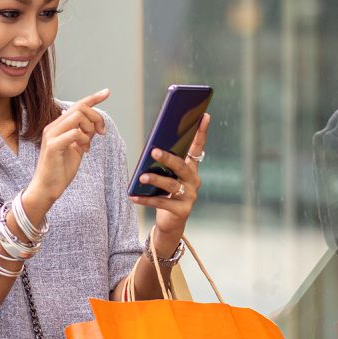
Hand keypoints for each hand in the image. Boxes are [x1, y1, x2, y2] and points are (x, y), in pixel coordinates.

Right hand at [29, 89, 109, 207]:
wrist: (46, 188)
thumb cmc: (60, 170)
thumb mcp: (76, 148)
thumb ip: (83, 135)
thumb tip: (94, 126)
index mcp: (58, 126)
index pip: (77, 105)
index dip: (93, 98)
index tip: (107, 92)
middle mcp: (53, 127)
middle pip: (80, 108)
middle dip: (96, 117)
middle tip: (101, 133)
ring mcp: (51, 135)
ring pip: (78, 116)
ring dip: (89, 129)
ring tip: (88, 144)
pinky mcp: (52, 145)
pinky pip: (75, 133)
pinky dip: (84, 140)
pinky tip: (83, 150)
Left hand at [130, 112, 211, 244]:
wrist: (171, 223)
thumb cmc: (165, 194)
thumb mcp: (166, 176)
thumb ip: (163, 164)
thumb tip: (151, 150)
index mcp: (191, 169)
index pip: (198, 147)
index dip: (201, 132)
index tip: (204, 115)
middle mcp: (194, 181)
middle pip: (181, 167)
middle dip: (168, 158)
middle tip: (154, 151)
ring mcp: (190, 196)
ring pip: (171, 185)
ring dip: (156, 180)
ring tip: (142, 177)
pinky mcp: (182, 211)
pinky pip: (162, 203)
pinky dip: (146, 199)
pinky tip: (133, 196)